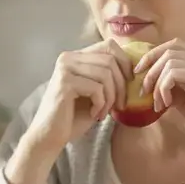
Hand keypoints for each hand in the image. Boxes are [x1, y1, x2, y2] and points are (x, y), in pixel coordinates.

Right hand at [24, 40, 133, 154]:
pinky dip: (101, 105)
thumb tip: (134, 70)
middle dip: (121, 85)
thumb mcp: (95, 93)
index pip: (109, 46)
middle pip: (110, 60)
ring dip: (111, 98)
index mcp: (76, 57)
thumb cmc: (73, 117)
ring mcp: (65, 68)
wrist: (50, 137)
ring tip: (104, 113)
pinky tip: (95, 115)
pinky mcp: (65, 82)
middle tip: (119, 106)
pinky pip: (97, 88)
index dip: (125, 62)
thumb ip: (108, 78)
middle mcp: (68, 58)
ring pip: (106, 74)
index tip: (129, 83)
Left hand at [136, 39, 184, 160]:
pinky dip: (163, 87)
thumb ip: (173, 85)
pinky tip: (165, 104)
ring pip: (170, 61)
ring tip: (157, 103)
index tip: (140, 71)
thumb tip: (151, 75)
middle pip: (173, 48)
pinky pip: (173, 73)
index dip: (155, 54)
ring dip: (156, 82)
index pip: (179, 46)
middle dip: (151, 66)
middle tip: (142, 89)